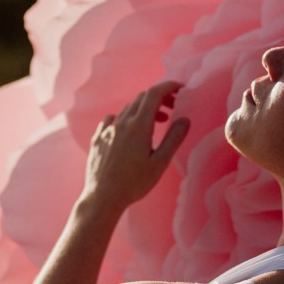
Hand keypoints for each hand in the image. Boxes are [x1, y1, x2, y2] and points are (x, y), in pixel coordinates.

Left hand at [83, 80, 190, 213]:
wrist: (103, 197)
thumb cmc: (134, 183)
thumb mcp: (160, 163)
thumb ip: (174, 139)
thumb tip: (185, 119)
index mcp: (139, 126)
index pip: (154, 94)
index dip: (169, 86)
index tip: (180, 88)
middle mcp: (121, 122)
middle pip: (142, 98)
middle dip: (159, 97)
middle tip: (173, 106)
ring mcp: (107, 129)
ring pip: (128, 108)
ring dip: (144, 109)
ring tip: (157, 122)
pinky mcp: (98, 137)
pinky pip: (112, 119)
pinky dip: (125, 118)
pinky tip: (128, 130)